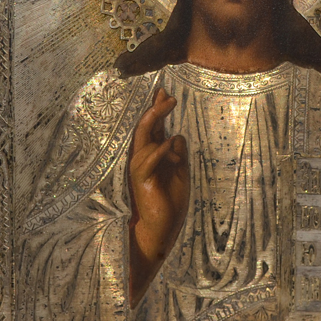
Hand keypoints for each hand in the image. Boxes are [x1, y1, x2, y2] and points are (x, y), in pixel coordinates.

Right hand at [129, 88, 189, 305]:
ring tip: (169, 103)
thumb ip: (179, 155)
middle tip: (166, 91)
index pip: (154, 127)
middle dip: (155, 107)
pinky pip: (146, 162)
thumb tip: (177, 135)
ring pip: (143, 139)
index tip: (165, 91)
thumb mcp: (180, 173)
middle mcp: (143, 159)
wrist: (162, 230)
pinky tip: (169, 141)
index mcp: (153, 155)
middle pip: (145, 127)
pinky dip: (158, 151)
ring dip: (155, 119)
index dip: (158, 109)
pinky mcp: (142, 183)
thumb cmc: (170, 202)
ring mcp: (140, 169)